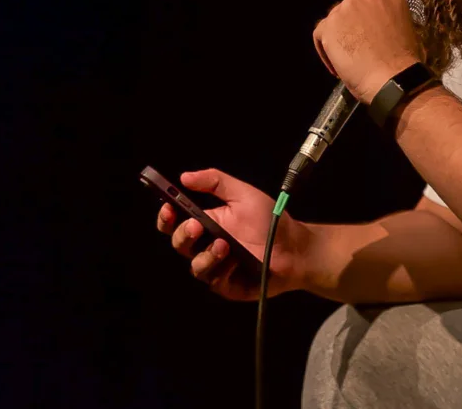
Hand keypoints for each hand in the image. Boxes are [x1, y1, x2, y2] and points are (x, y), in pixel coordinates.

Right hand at [154, 169, 312, 300]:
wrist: (295, 246)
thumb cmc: (269, 220)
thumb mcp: (242, 194)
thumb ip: (215, 182)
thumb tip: (184, 177)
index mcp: (205, 223)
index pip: (174, 222)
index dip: (166, 217)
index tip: (168, 207)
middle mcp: (205, 246)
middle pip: (179, 244)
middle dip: (183, 234)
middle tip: (195, 225)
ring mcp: (216, 268)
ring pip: (195, 266)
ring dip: (206, 254)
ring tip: (224, 244)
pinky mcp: (227, 286)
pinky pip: (215, 281)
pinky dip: (222, 269)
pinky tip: (235, 260)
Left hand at [312, 0, 423, 102]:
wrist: (393, 78)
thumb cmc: (405, 62)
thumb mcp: (407, 29)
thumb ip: (388, 18)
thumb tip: (377, 26)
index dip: (364, 10)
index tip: (364, 25)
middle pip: (349, 6)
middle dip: (351, 25)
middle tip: (357, 46)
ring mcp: (347, 8)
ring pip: (334, 20)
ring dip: (339, 37)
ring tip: (348, 59)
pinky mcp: (330, 25)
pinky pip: (320, 35)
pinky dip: (325, 50)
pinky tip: (337, 67)